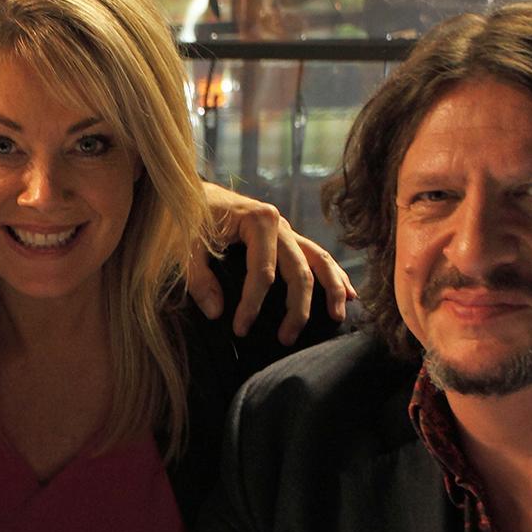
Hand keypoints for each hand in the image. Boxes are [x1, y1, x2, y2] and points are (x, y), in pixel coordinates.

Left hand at [188, 183, 354, 343]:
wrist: (190, 191)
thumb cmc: (185, 217)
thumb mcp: (183, 245)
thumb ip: (198, 278)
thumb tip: (217, 314)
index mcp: (258, 220)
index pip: (263, 271)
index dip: (253, 304)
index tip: (240, 330)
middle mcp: (280, 223)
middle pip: (299, 270)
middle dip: (297, 308)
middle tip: (286, 339)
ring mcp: (286, 230)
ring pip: (318, 260)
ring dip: (331, 290)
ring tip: (337, 318)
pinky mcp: (286, 238)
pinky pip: (315, 256)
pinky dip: (333, 275)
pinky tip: (348, 295)